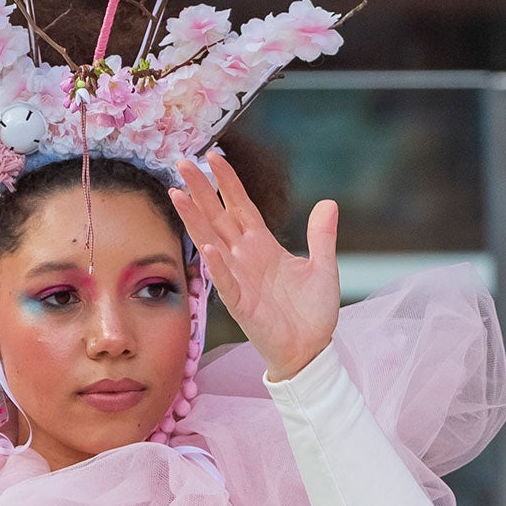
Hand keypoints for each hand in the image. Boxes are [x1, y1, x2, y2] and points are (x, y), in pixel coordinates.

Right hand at [171, 149, 339, 381]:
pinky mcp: (241, 303)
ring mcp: (239, 278)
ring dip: (195, 219)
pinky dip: (218, 265)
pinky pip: (226, 281)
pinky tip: (208, 246)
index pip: (240, 206)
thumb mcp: (323, 267)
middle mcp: (245, 257)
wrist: (311, 349)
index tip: (215, 156)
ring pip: (212, 242)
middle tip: (182, 162)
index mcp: (263, 245)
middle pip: (218, 216)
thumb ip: (321, 235)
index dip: (228, 182)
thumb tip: (328, 203)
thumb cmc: (312, 311)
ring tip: (177, 193)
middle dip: (201, 190)